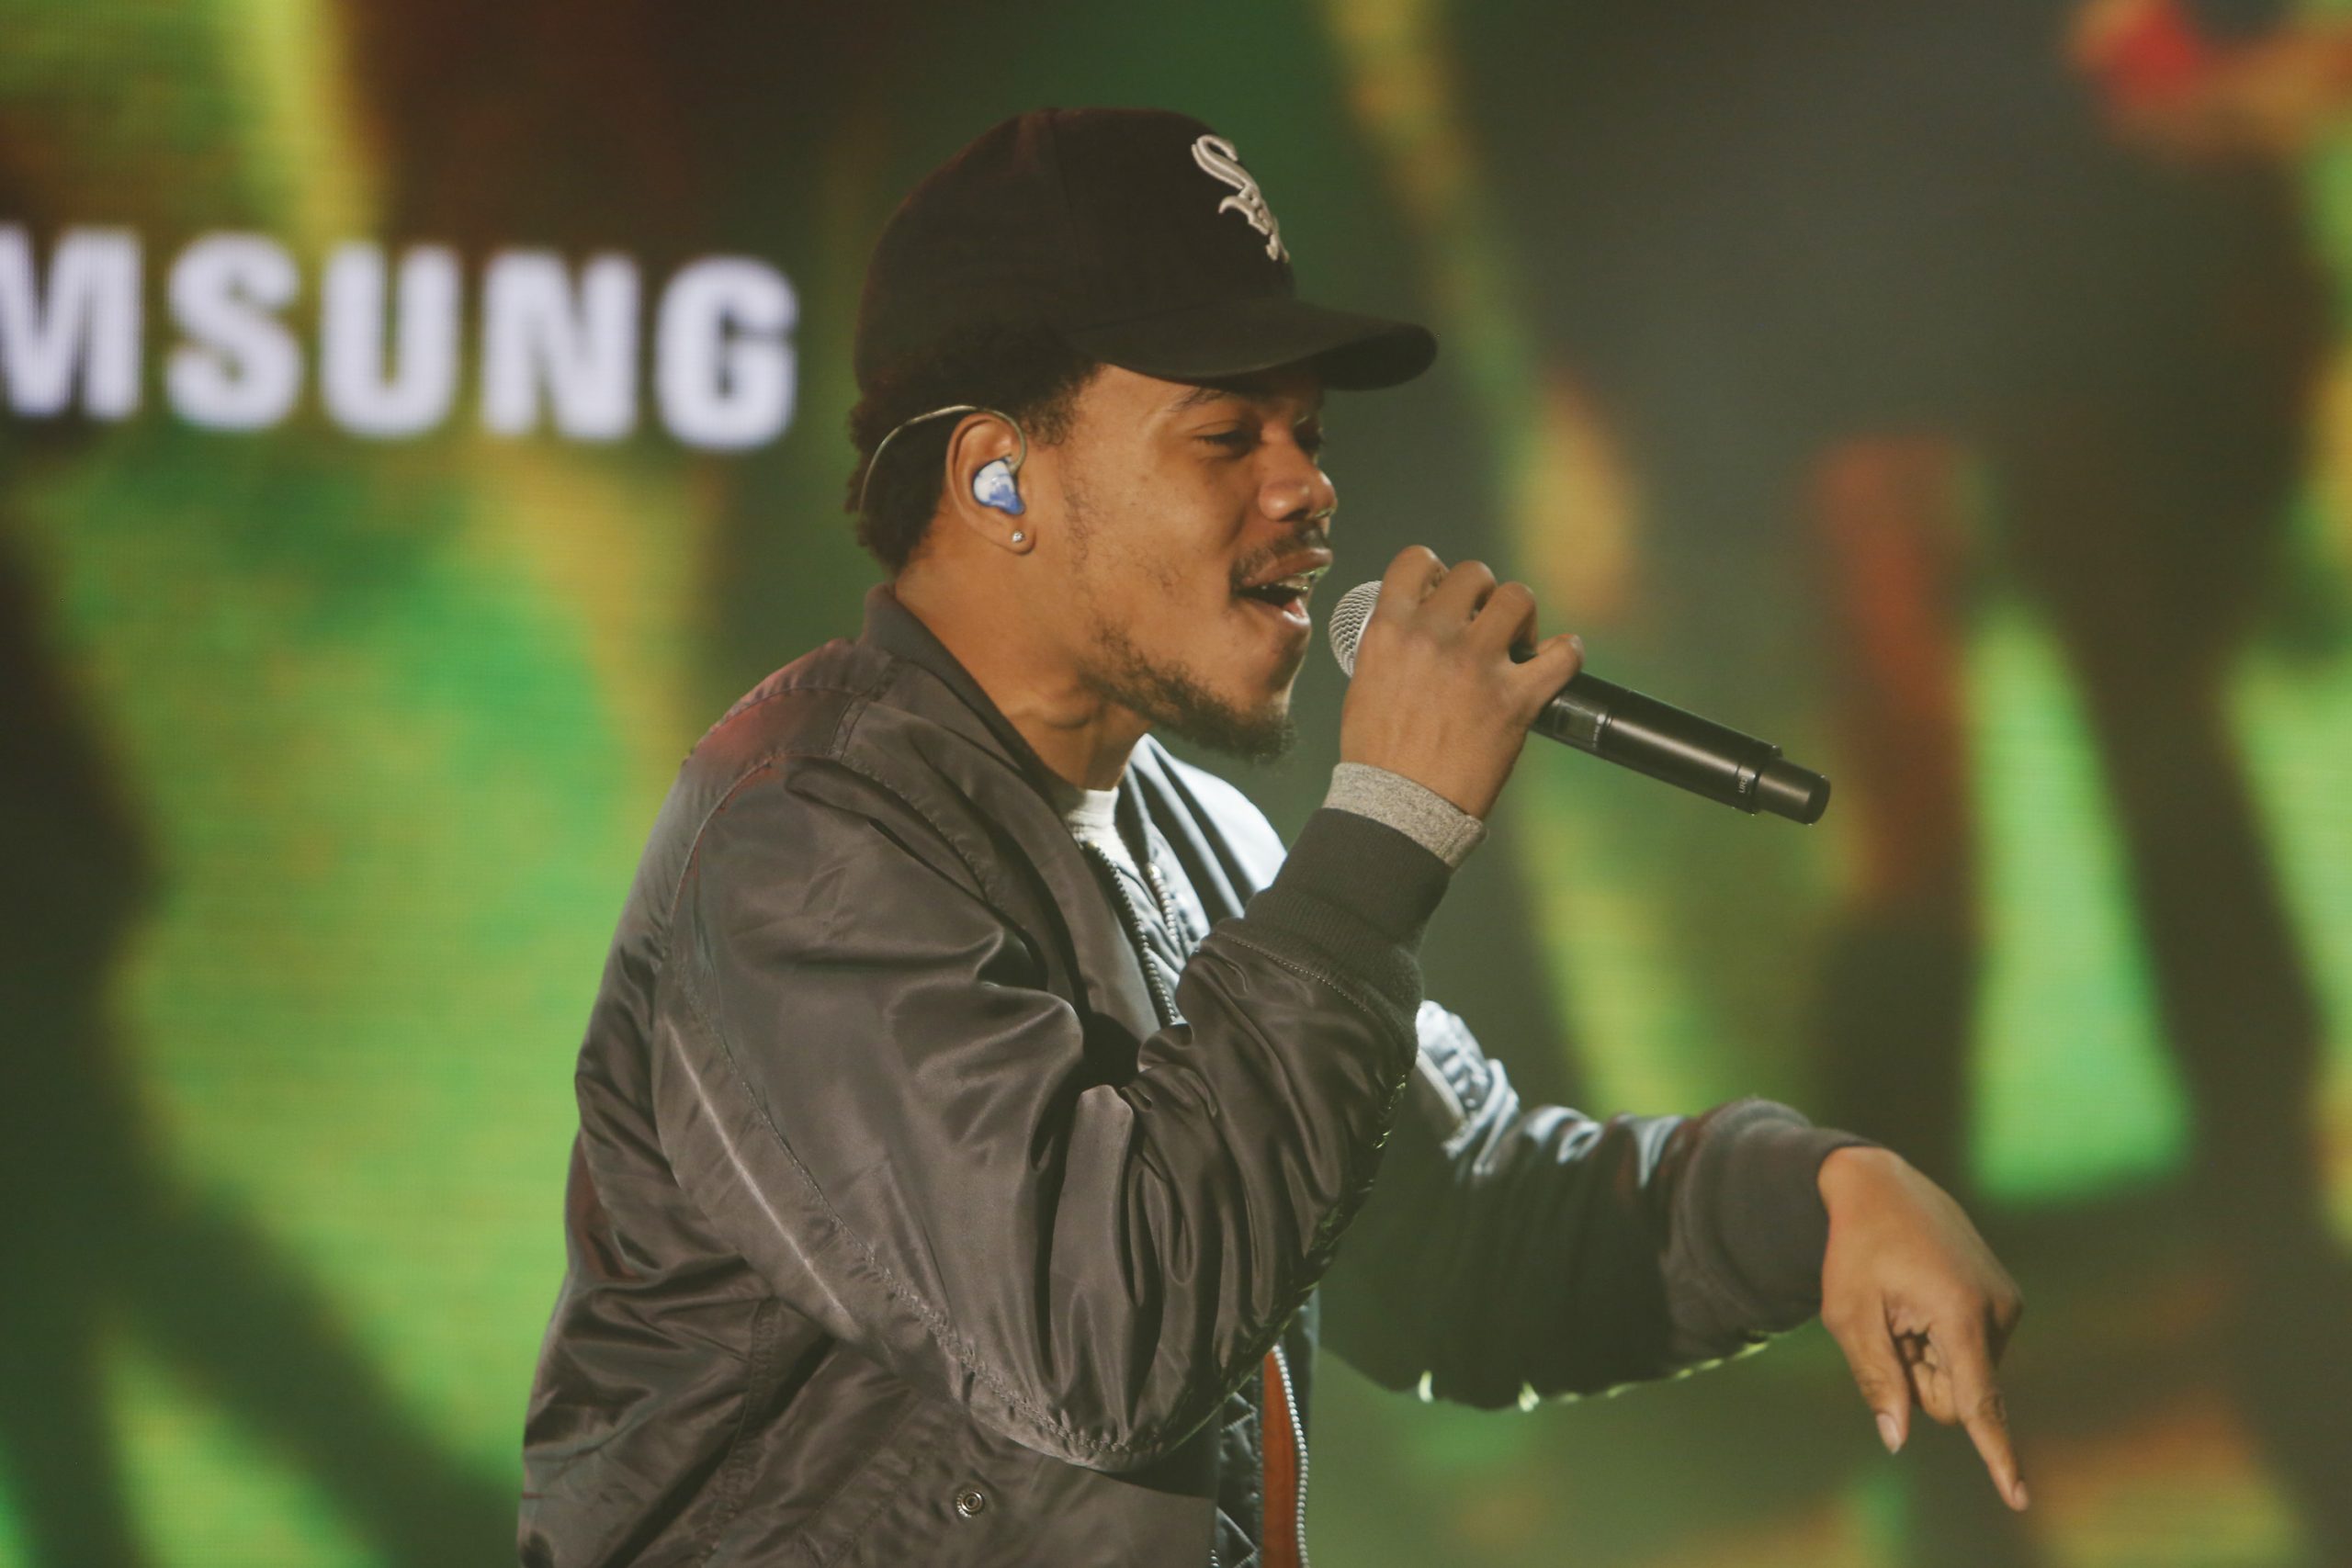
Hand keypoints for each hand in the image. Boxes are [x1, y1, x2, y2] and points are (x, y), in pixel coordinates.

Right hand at [1338, 547, 1582, 818]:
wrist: (1396, 809)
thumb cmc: (1377, 758)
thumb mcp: (1363, 684)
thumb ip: (1390, 646)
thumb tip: (1414, 627)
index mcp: (1391, 631)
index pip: (1417, 561)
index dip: (1437, 570)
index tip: (1445, 590)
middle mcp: (1434, 638)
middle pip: (1475, 573)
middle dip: (1483, 593)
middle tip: (1485, 623)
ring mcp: (1477, 665)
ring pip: (1519, 598)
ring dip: (1521, 616)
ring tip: (1517, 642)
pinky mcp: (1515, 699)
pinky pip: (1563, 655)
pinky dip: (1567, 654)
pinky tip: (1557, 660)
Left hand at [1817, 1146, 2028, 1510]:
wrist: (1881, 1186)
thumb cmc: (1855, 1249)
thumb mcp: (1849, 1315)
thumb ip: (1876, 1378)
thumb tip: (1898, 1440)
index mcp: (1958, 1314)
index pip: (1978, 1402)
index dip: (1995, 1455)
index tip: (2017, 1498)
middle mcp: (1997, 1310)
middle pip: (1957, 1399)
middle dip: (1921, 1383)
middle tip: (1889, 1329)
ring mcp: (2007, 1303)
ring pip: (1965, 1377)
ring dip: (1929, 1359)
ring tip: (1905, 1307)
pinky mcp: (2006, 1299)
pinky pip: (1973, 1352)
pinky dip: (1942, 1341)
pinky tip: (1921, 1301)